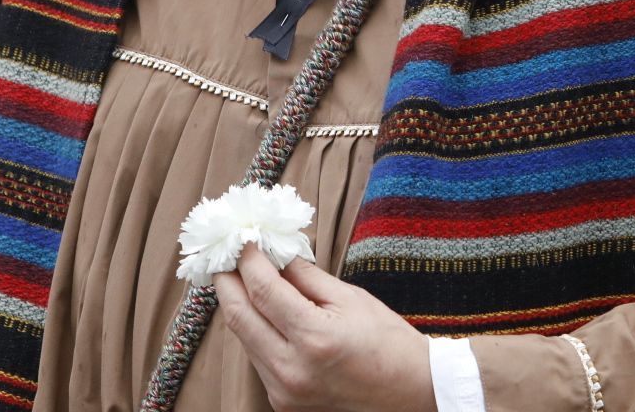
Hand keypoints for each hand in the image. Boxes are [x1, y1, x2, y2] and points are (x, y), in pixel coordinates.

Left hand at [213, 247, 435, 411]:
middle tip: (224, 257)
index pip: (263, 290)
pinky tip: (260, 311)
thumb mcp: (350, 298)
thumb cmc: (387, 342)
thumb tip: (274, 255)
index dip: (247, 261)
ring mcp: (284, 391)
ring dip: (239, 306)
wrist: (410, 392)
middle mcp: (292, 370)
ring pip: (244, 339)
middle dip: (227, 283)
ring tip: (240, 279)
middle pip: (239, 318)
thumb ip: (306, 277)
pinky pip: (257, 358)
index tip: (244, 239)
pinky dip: (254, 331)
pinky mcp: (283, 402)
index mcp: (314, 338)